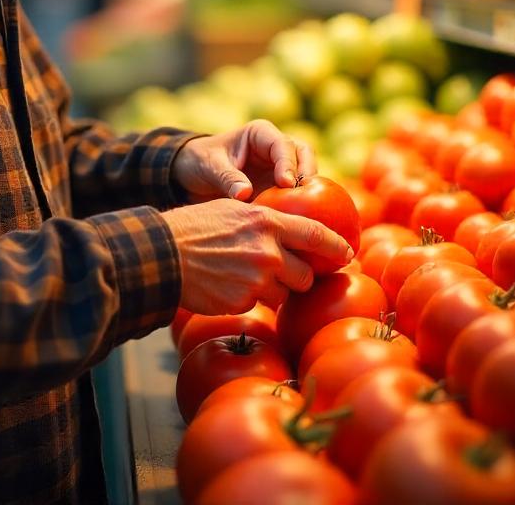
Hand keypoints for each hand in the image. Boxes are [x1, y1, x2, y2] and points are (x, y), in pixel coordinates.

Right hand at [163, 198, 351, 313]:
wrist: (165, 254)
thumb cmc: (196, 227)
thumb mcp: (234, 210)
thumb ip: (265, 221)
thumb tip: (292, 231)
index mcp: (267, 221)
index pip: (316, 234)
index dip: (336, 246)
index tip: (348, 253)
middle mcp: (268, 251)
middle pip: (305, 273)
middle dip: (298, 276)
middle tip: (283, 271)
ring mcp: (257, 279)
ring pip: (284, 293)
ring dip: (273, 289)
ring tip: (246, 276)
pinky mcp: (244, 301)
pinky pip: (259, 304)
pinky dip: (250, 298)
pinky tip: (229, 285)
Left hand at [172, 120, 316, 204]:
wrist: (194, 173)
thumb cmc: (201, 161)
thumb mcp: (210, 166)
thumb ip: (228, 178)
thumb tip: (245, 194)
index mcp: (260, 134)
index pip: (282, 144)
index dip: (288, 163)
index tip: (286, 183)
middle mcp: (276, 148)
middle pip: (304, 154)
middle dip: (307, 173)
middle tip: (303, 196)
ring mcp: (281, 168)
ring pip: (307, 174)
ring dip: (308, 191)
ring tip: (303, 210)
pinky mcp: (281, 187)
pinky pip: (297, 193)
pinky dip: (300, 204)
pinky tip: (296, 220)